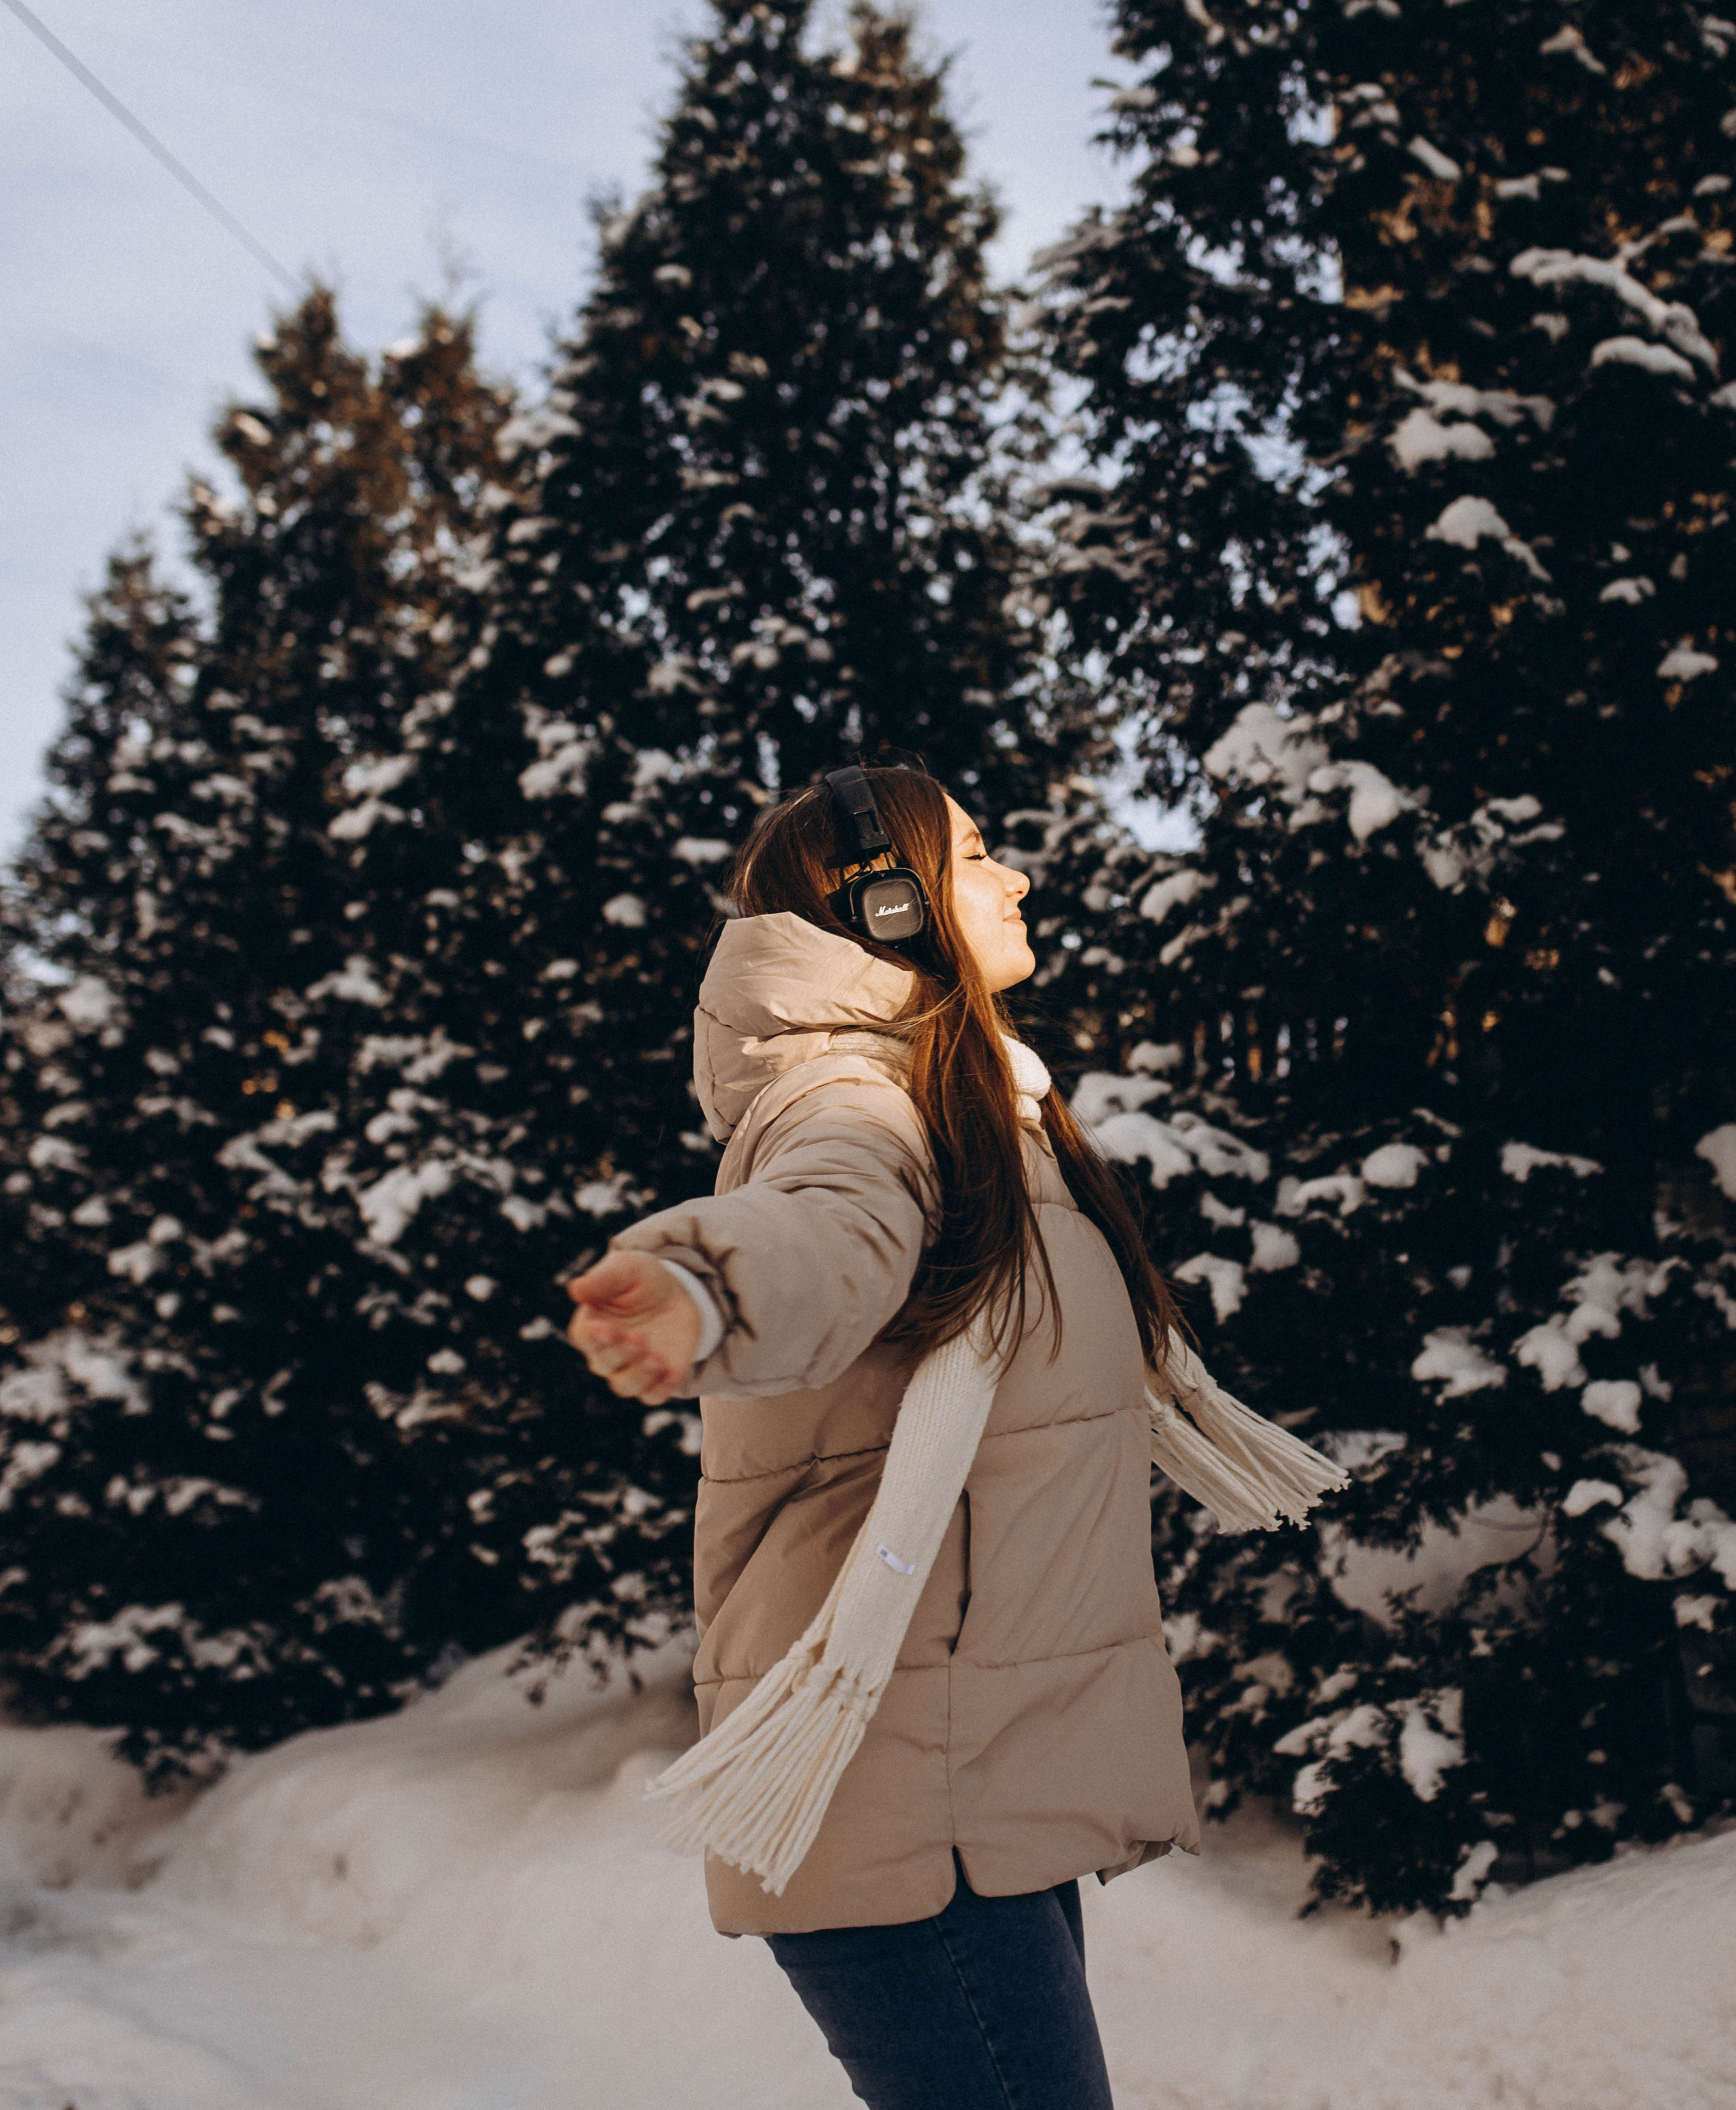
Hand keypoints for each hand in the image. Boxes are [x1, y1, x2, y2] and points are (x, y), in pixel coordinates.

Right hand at [566, 1251, 701, 1406]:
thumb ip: (602, 1279)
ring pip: (625, 1386)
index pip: (583, 1337)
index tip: (609, 1330)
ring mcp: (631, 1368)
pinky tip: (672, 1373)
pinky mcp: (656, 1378)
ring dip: (639, 1376)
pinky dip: (661, 1389)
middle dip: (620, 1353)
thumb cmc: (642, 1279)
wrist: (677, 1293)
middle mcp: (606, 1352)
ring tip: (656, 1358)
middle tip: (638, 1337)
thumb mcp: (625, 1268)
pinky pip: (653, 1395)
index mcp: (592, 1324)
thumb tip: (576, 1289)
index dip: (594, 1337)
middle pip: (603, 1364)